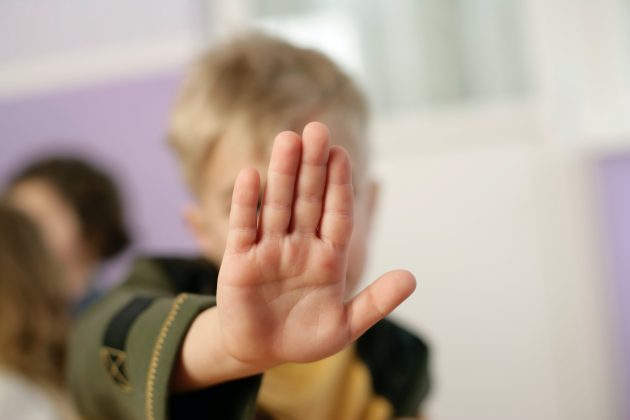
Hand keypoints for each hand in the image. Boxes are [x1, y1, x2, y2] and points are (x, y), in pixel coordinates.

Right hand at [216, 122, 415, 367]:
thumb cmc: (305, 337)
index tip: (343, 154)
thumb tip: (412, 278)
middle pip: (309, 200)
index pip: (337, 214)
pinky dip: (246, 203)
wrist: (261, 352)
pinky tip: (251, 174)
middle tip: (317, 130)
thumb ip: (377, 301)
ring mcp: (269, 250)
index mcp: (328, 258)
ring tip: (288, 140)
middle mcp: (299, 246)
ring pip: (277, 205)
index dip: (340, 185)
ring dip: (282, 174)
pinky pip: (243, 227)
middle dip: (313, 167)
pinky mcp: (239, 261)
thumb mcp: (345, 325)